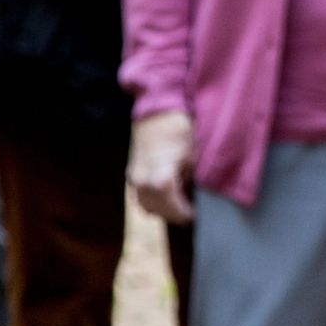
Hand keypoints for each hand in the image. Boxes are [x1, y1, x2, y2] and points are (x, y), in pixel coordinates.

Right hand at [128, 110, 195, 224]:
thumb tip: (193, 195)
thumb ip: (191, 180)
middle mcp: (142, 180)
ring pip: (144, 205)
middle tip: (189, 212)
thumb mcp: (194, 156)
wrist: (159, 110)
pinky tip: (166, 196)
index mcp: (160, 177)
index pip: (171, 206)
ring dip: (160, 209)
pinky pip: (138, 195)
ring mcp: (134, 176)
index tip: (194, 215)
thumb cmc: (181, 130)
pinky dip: (151, 200)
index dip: (183, 213)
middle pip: (155, 209)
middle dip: (173, 214)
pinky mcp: (131, 172)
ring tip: (178, 205)